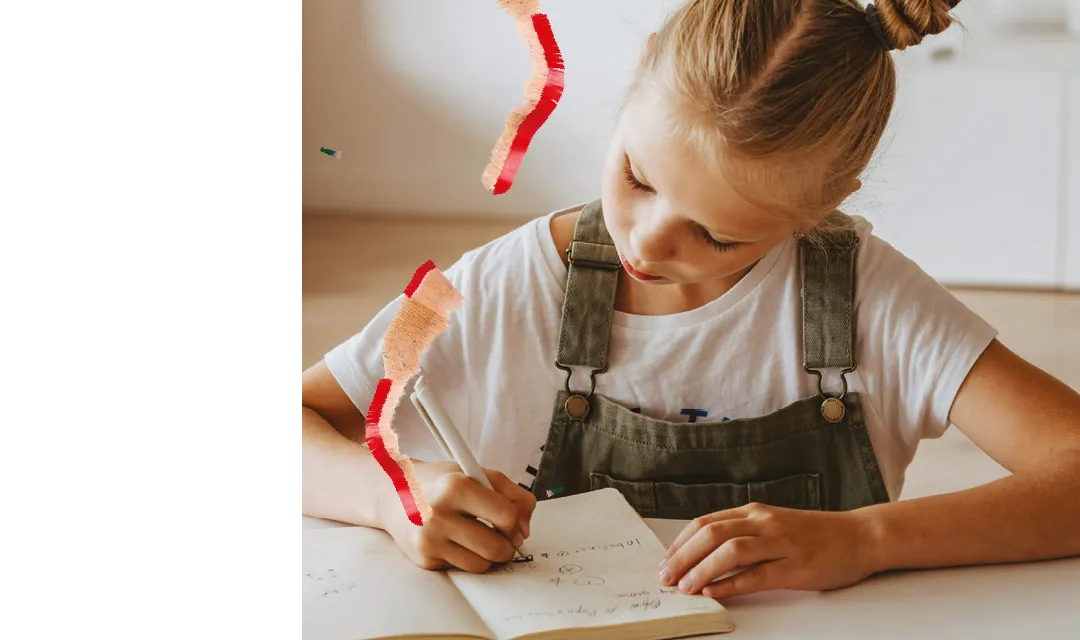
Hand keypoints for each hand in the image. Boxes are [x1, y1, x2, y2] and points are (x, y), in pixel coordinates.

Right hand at [381, 461, 536, 573]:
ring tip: (480, 538)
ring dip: (489, 555)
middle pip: (496, 548)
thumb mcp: (475, 473)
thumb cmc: (440, 483)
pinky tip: (456, 541)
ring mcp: (430, 540)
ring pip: (481, 564)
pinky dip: (467, 558)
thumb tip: (524, 531)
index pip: (505, 516)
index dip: (514, 521)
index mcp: (455, 487)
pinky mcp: (425, 560)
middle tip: (502, 537)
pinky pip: (462, 569)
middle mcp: (439, 515)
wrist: (393, 493)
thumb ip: (511, 494)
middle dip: (507, 546)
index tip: (509, 519)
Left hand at [657, 502, 878, 599]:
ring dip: (703, 569)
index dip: (680, 543)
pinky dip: (732, 584)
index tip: (665, 561)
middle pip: (711, 534)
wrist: (860, 536)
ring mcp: (781, 543)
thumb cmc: (814, 535)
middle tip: (666, 576)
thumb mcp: (772, 526)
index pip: (705, 523)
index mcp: (754, 512)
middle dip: (683, 556)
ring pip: (731, 551)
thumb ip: (742, 534)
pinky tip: (715, 593)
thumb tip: (703, 555)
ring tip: (685, 587)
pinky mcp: (796, 566)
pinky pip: (758, 575)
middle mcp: (764, 523)